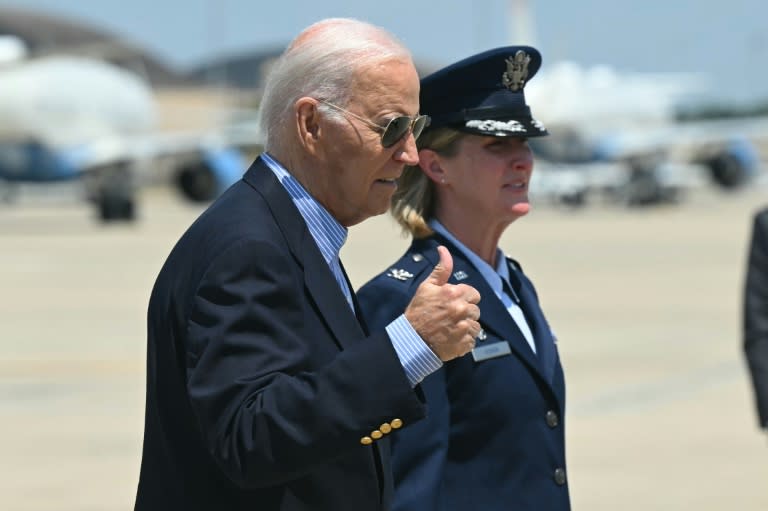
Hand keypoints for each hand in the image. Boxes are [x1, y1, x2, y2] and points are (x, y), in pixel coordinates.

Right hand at [404, 246, 480, 360]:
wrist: (411, 340)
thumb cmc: (418, 312)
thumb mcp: (427, 287)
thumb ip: (441, 269)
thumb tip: (443, 249)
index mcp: (454, 293)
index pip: (474, 294)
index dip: (464, 298)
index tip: (453, 303)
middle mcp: (461, 309)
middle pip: (475, 310)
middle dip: (465, 313)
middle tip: (449, 317)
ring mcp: (464, 327)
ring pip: (475, 325)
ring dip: (466, 327)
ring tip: (450, 328)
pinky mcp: (465, 343)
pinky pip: (472, 340)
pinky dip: (464, 340)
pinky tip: (452, 338)